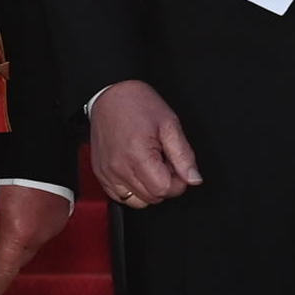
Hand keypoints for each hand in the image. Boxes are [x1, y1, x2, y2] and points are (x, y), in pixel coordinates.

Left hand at [0, 184, 76, 294]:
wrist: (42, 155)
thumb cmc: (14, 174)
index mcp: (18, 234)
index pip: (6, 270)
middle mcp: (39, 236)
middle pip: (19, 259)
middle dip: (8, 258)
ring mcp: (52, 229)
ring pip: (32, 246)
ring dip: (21, 242)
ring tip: (11, 223)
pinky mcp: (60, 220)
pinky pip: (43, 233)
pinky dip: (33, 230)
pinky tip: (25, 214)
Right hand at [88, 80, 202, 209]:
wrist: (108, 94)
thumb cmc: (137, 104)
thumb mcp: (169, 124)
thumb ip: (183, 155)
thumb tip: (193, 178)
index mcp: (138, 156)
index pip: (165, 189)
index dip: (178, 181)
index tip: (177, 166)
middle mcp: (119, 168)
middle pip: (152, 197)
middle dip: (165, 184)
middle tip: (164, 161)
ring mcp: (107, 173)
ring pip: (137, 201)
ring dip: (149, 188)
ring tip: (150, 165)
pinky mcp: (101, 174)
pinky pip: (120, 196)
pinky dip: (133, 189)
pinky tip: (137, 171)